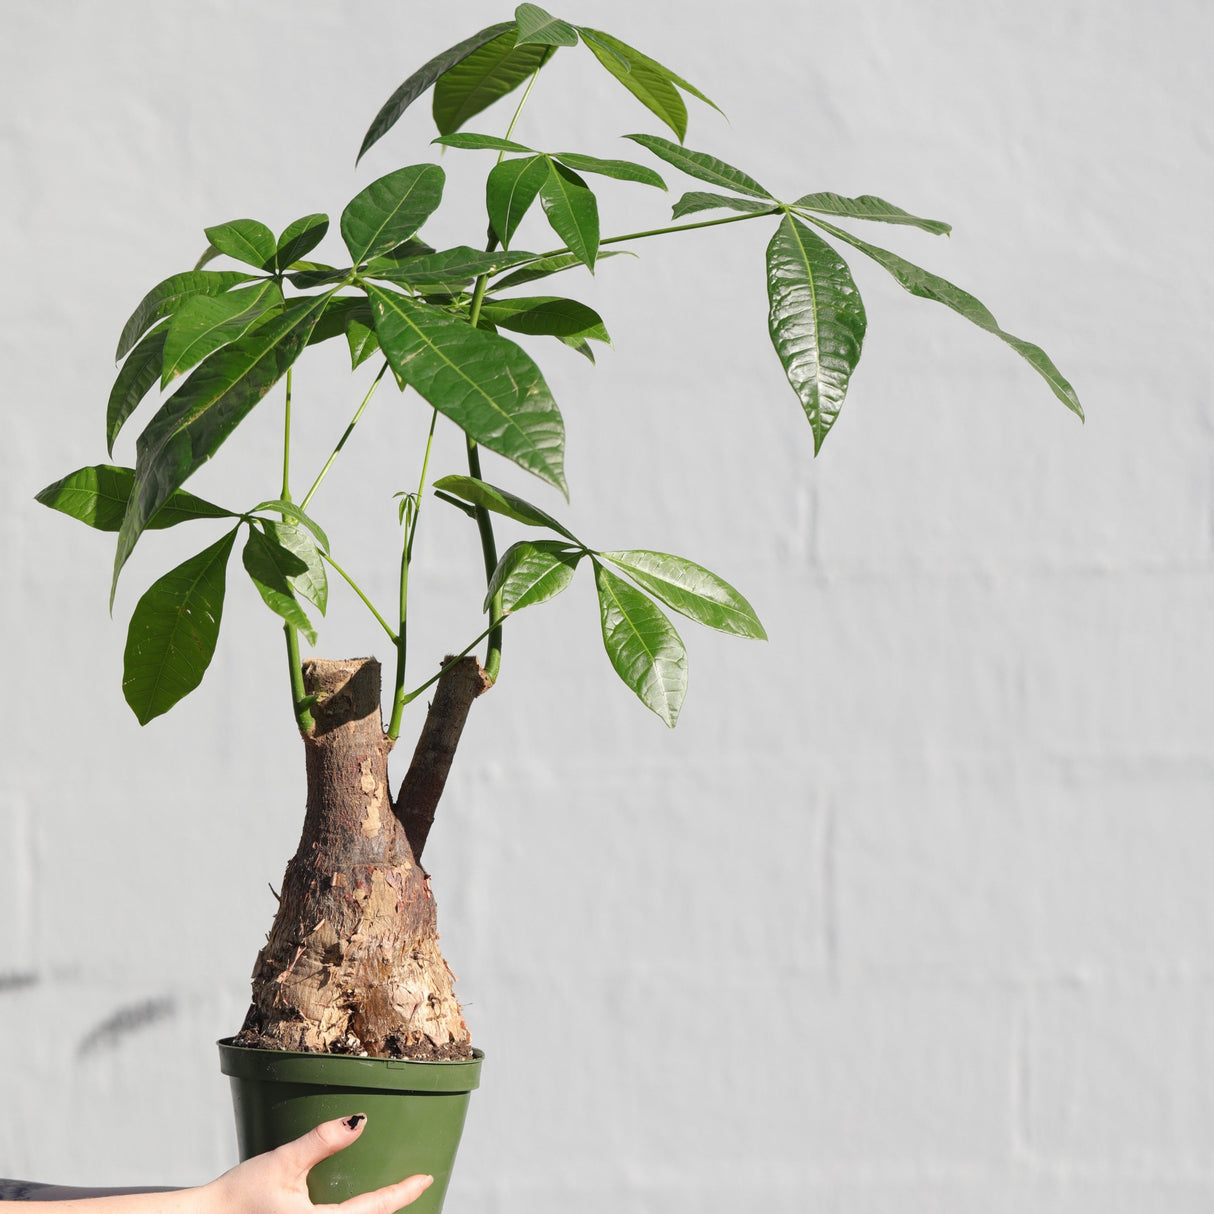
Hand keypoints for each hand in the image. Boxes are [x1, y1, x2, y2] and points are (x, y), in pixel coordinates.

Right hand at [202, 1114, 432, 1213]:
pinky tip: (355, 1208)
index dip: (402, 1193)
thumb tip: (360, 1121)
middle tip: (415, 1186)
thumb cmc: (239, 1194)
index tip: (426, 1177)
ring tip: (389, 1198)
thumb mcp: (283, 1162)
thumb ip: (322, 1141)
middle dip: (389, 1209)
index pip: (374, 1210)